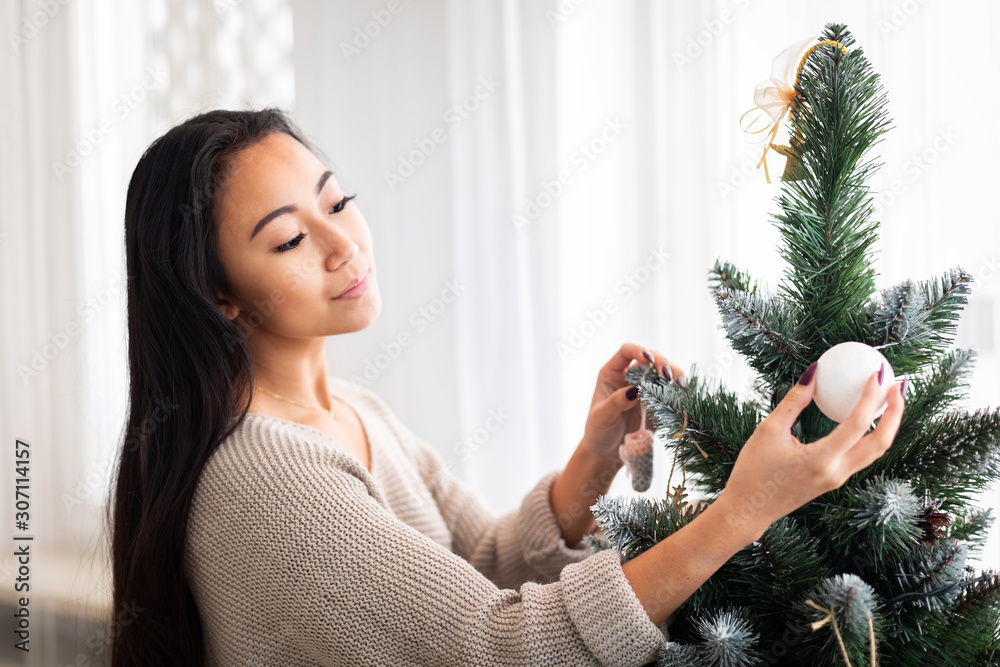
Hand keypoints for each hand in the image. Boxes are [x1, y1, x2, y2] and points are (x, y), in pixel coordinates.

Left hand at [581, 342, 685, 462]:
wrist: (608, 451)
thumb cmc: (598, 431)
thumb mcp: (602, 416)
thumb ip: (616, 402)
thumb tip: (635, 389)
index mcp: (612, 373)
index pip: (626, 352)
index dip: (638, 350)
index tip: (648, 360)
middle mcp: (630, 376)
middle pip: (650, 358)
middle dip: (662, 363)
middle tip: (669, 376)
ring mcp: (646, 388)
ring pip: (664, 372)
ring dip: (675, 375)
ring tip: (681, 385)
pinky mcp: (658, 402)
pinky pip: (672, 391)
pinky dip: (680, 391)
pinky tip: (686, 395)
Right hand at [718, 362, 905, 540]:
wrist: (748, 509)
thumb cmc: (753, 471)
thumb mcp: (768, 431)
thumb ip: (793, 402)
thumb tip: (814, 373)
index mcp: (820, 460)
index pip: (858, 424)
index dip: (871, 396)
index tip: (875, 373)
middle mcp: (836, 472)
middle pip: (881, 442)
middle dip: (895, 412)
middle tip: (896, 384)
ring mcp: (838, 478)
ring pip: (876, 451)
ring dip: (889, 424)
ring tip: (889, 398)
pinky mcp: (835, 479)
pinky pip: (862, 455)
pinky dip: (872, 434)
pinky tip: (865, 416)